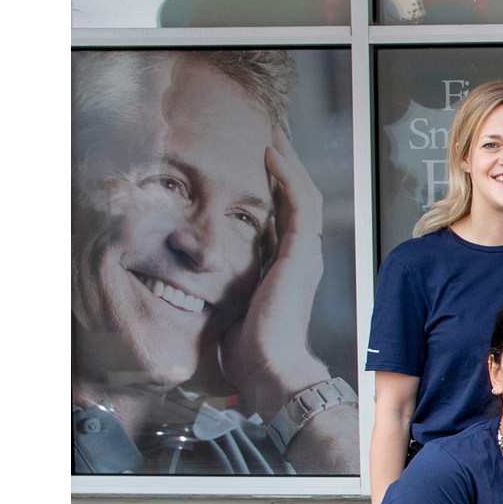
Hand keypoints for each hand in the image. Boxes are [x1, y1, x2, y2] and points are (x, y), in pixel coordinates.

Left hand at [220, 121, 330, 420]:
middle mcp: (300, 256)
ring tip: (273, 134)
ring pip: (303, 194)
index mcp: (286, 268)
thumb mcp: (232, 303)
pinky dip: (287, 176)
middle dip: (285, 166)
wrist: (269, 368)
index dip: (275, 187)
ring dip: (288, 162)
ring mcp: (304, 253)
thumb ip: (227, 280)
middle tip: (271, 135)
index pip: (284, 216)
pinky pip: (299, 203)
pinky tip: (273, 154)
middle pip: (298, 199)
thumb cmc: (248, 349)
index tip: (259, 164)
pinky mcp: (300, 253)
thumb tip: (199, 267)